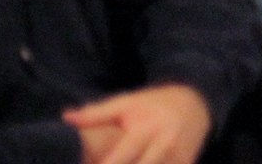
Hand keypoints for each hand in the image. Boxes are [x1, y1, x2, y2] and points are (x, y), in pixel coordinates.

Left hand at [64, 83, 211, 163]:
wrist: (195, 105)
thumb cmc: (152, 106)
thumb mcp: (126, 103)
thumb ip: (96, 114)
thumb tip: (66, 117)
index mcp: (146, 130)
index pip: (119, 160)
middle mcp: (165, 145)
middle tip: (97, 162)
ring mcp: (178, 159)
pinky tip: (140, 162)